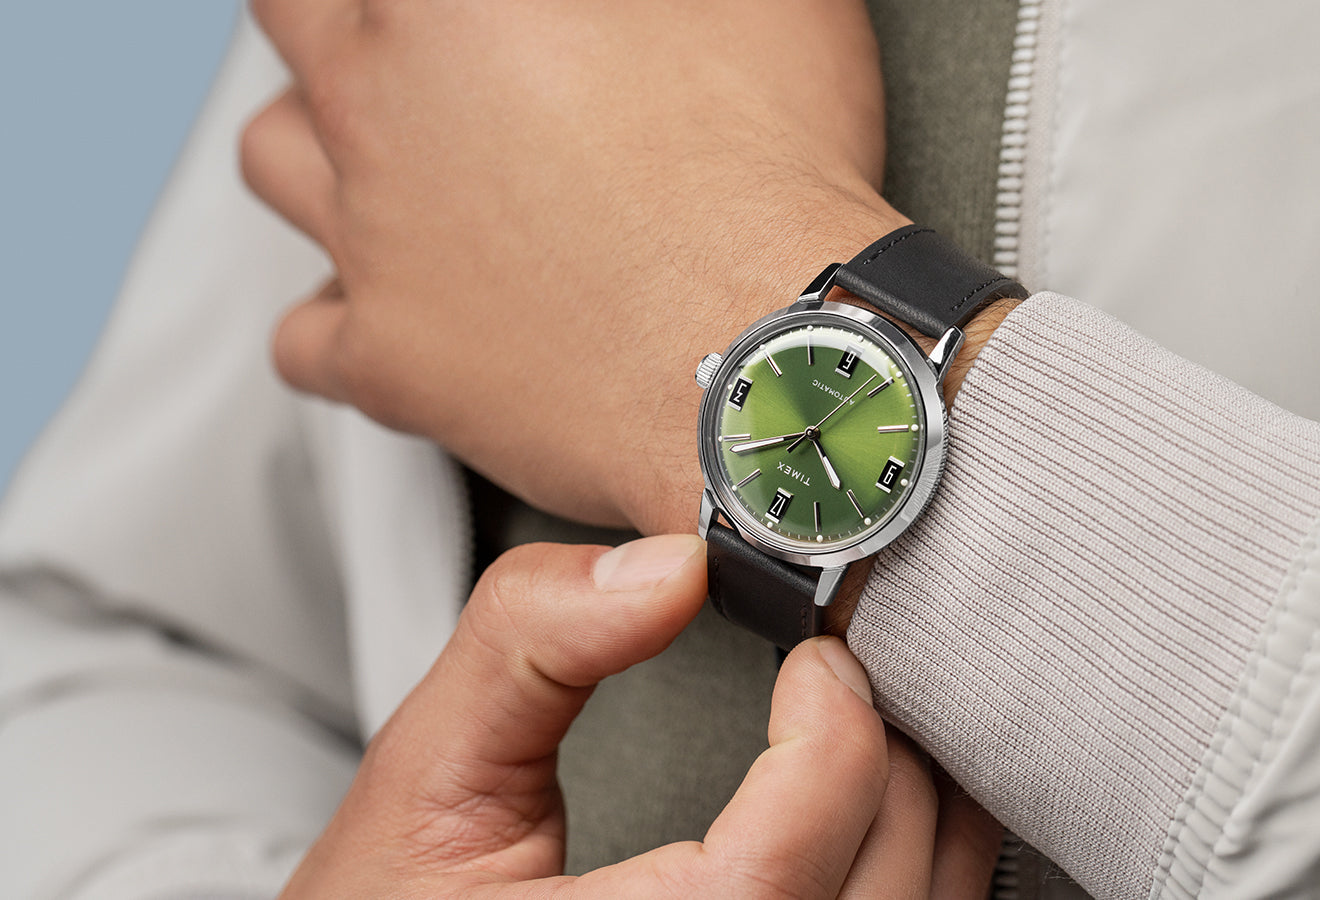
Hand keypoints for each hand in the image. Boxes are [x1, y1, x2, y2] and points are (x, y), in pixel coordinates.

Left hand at [241, 0, 907, 535]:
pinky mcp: (387, 360)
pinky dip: (336, 320)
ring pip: (274, 162)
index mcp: (447, 4)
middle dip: (343, 28)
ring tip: (392, 166)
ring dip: (319, 151)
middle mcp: (379, 107)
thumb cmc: (769, 189)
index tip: (458, 17)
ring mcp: (370, 237)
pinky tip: (396, 310)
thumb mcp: (764, 8)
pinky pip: (303, 337)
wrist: (772, 365)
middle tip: (410, 51)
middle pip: (295, 23)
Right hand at [281, 534, 1000, 897]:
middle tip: (848, 678)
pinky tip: (888, 816)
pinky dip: (923, 873)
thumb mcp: (424, 778)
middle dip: (888, 756)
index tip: (815, 659)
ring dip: (927, 816)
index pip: (781, 867)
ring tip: (879, 730)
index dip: (831, 736)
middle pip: (881, 891)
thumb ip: (527, 650)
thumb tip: (665, 566)